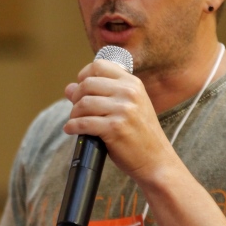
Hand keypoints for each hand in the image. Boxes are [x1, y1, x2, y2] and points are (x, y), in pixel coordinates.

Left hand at [63, 59, 173, 180]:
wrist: (156, 160)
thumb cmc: (139, 134)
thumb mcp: (126, 107)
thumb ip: (100, 94)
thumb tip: (69, 88)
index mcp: (133, 83)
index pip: (99, 66)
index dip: (83, 75)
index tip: (80, 89)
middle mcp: (129, 93)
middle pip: (87, 84)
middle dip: (76, 97)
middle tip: (77, 110)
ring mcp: (123, 110)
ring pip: (83, 103)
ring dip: (74, 114)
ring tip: (75, 122)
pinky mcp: (115, 128)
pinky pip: (83, 123)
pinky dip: (72, 127)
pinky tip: (71, 130)